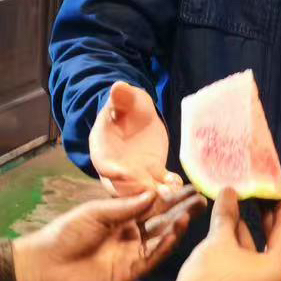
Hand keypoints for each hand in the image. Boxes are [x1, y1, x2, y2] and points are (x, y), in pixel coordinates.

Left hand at [11, 185, 205, 280]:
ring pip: (161, 239)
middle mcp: (132, 234)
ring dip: (177, 227)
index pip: (153, 205)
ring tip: (192, 214)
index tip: (188, 187)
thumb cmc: (67, 233)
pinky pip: (153, 258)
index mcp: (123, 217)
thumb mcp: (96, 213)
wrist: (47, 264)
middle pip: (163, 221)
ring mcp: (133, 253)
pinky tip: (176, 234)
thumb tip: (155, 194)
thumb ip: (126, 207)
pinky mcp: (131, 272)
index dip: (170, 197)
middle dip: (182, 210)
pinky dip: (165, 247)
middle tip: (201, 199)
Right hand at [89, 82, 177, 196]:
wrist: (137, 116)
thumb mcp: (125, 99)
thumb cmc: (127, 106)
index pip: (104, 164)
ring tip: (170, 193)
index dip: (113, 171)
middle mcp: (115, 167)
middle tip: (152, 193)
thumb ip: (121, 97)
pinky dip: (168, 186)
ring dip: (155, 194)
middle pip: (122, 186)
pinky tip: (178, 184)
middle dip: (137, 191)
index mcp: (102, 148)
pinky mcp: (151, 174)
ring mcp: (134, 173)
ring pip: (142, 190)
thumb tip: (117, 86)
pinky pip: (159, 184)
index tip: (125, 174)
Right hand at [171, 191, 280, 280]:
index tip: (277, 190)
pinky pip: (247, 267)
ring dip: (247, 233)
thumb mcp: (219, 240)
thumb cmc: (209, 277)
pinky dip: (239, 249)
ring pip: (256, 256)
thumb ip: (227, 214)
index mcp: (276, 270)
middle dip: (264, 220)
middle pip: (273, 244)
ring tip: (236, 208)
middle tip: (260, 196)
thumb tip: (229, 190)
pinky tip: (227, 232)